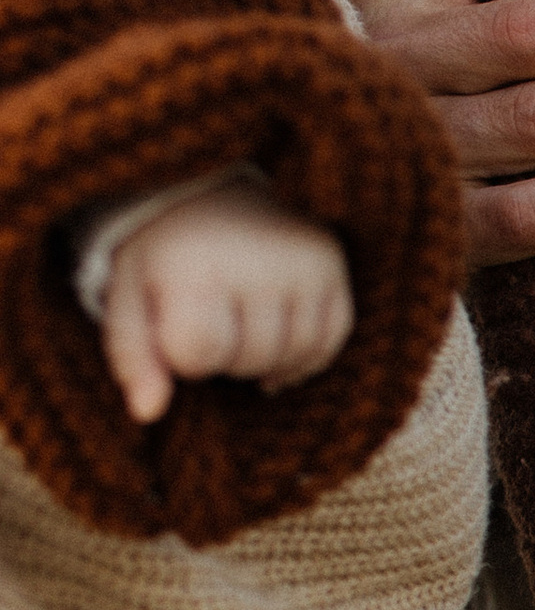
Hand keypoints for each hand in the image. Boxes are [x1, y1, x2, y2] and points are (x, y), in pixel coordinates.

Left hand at [99, 169, 353, 423]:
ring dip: (265, 357)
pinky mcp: (330, 262)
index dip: (183, 353)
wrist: (208, 195)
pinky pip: (329, 341)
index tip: (174, 320)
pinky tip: (276, 336)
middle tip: (211, 315)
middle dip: (226, 355)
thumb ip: (131, 357)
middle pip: (249, 360)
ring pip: (293, 356)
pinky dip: (304, 352)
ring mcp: (301, 259)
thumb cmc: (162, 259)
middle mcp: (256, 256)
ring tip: (241, 324)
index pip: (199, 355)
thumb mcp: (129, 299)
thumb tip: (148, 413)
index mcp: (195, 263)